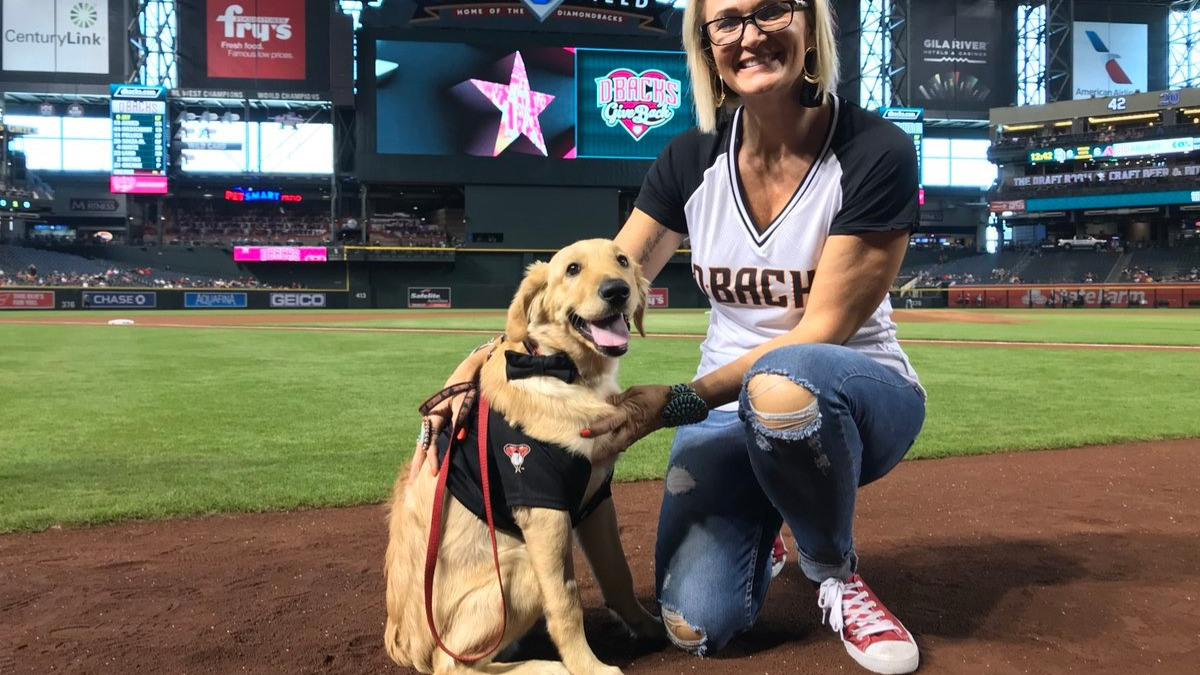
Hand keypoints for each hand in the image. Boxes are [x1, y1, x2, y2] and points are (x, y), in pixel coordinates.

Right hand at [408, 338, 498, 481]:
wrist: (461, 378)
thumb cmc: (463, 390)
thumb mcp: (463, 404)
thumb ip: (461, 420)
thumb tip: (459, 438)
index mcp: (433, 416)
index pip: (430, 442)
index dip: (432, 458)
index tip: (433, 472)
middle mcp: (429, 421)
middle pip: (421, 446)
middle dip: (417, 464)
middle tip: (412, 482)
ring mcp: (432, 423)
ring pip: (423, 444)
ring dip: (419, 460)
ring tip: (413, 477)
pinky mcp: (437, 424)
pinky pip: (429, 441)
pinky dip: (425, 453)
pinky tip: (424, 463)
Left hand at [581, 384, 670, 453]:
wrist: (671, 405)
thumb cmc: (652, 395)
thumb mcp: (633, 392)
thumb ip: (617, 398)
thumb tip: (603, 403)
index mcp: (627, 414)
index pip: (610, 423)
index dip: (596, 429)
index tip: (584, 433)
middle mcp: (630, 428)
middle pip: (614, 444)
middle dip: (602, 452)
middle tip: (589, 458)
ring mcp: (635, 434)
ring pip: (619, 447)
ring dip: (607, 453)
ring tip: (595, 457)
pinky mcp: (638, 436)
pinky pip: (625, 444)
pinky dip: (615, 448)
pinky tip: (608, 449)